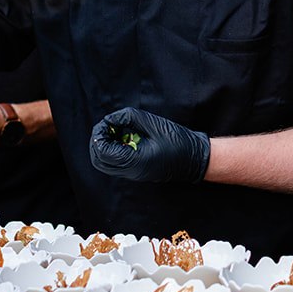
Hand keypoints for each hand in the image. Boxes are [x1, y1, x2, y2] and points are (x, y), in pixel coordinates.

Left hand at [88, 107, 209, 183]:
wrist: (194, 158)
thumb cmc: (177, 141)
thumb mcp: (153, 123)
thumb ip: (128, 118)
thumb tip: (110, 118)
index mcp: (134, 162)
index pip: (103, 152)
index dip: (99, 135)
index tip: (105, 122)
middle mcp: (131, 172)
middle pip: (99, 161)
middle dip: (98, 142)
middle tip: (106, 127)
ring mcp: (133, 174)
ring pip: (105, 164)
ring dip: (104, 147)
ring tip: (115, 131)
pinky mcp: (136, 171)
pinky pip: (116, 164)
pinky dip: (113, 150)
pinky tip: (123, 137)